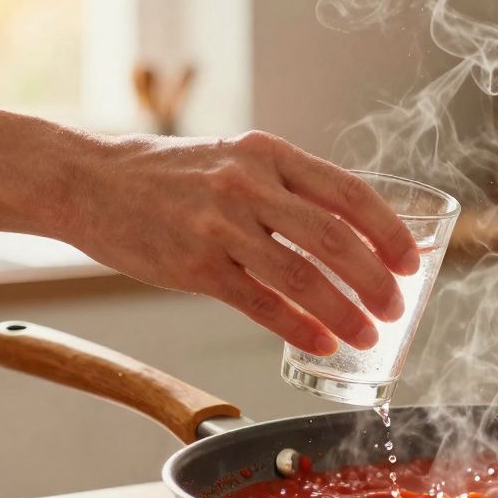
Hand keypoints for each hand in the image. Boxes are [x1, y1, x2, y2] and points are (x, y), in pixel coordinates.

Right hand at [66, 131, 419, 354]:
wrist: (86, 180)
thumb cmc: (167, 177)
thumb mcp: (233, 161)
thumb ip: (286, 190)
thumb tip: (349, 234)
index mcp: (268, 154)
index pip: (349, 193)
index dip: (388, 232)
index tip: (412, 262)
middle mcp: (248, 183)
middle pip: (335, 237)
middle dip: (376, 280)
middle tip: (396, 308)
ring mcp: (220, 225)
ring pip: (303, 275)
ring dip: (346, 311)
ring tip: (369, 334)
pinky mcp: (194, 266)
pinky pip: (262, 303)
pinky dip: (300, 328)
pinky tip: (324, 343)